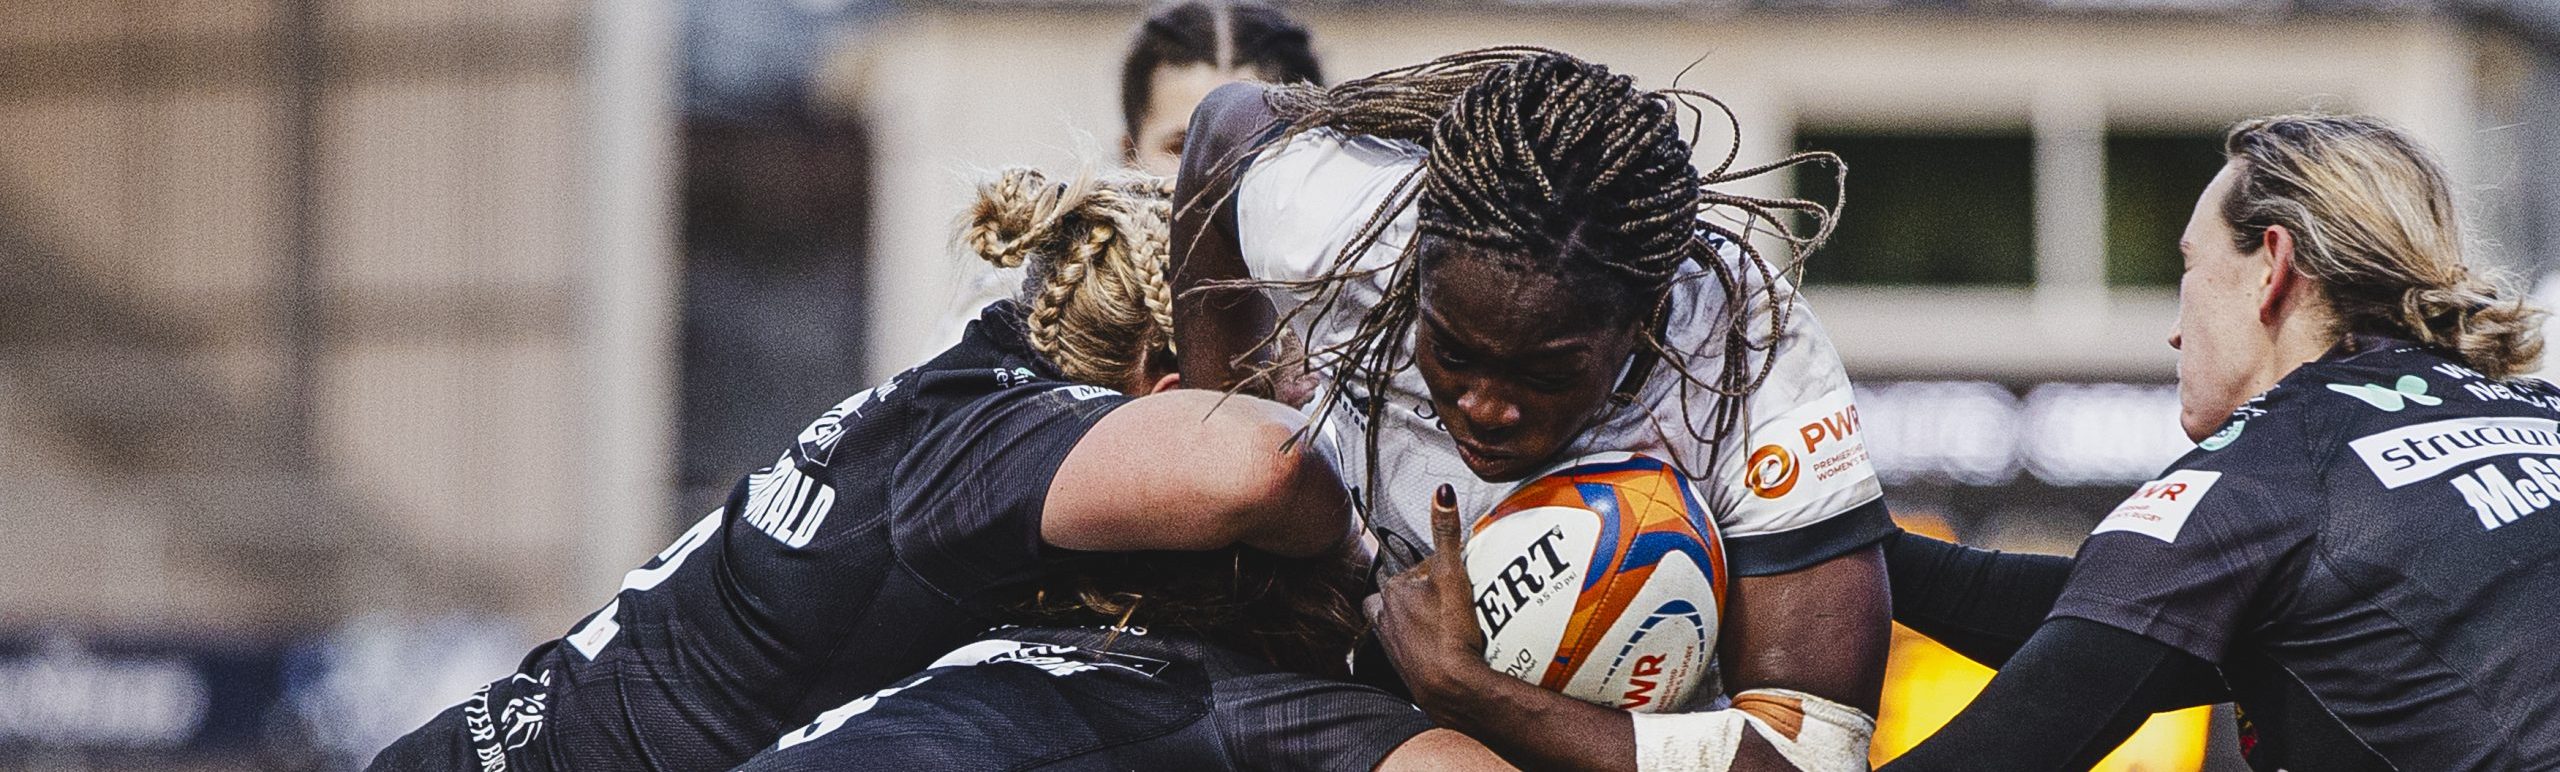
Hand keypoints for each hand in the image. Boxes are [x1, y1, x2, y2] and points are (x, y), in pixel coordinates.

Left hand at [1365, 484, 1492, 699]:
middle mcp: (1383, 616)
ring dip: (1411, 616)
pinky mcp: (1401, 666)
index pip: (1408, 569)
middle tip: (1443, 596)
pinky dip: (1417, 641)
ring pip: (1395, 619)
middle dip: (1414, 591)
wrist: (1450, 685)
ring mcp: (1390, 643)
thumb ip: (1446, 533)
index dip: (1430, 570)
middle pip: (1396, 593)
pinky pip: (1405, 645)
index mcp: (1391, 590)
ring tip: (1438, 619)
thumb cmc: (1449, 631)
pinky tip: (1438, 645)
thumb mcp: (1452, 574)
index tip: (1451, 576)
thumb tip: (1442, 493)